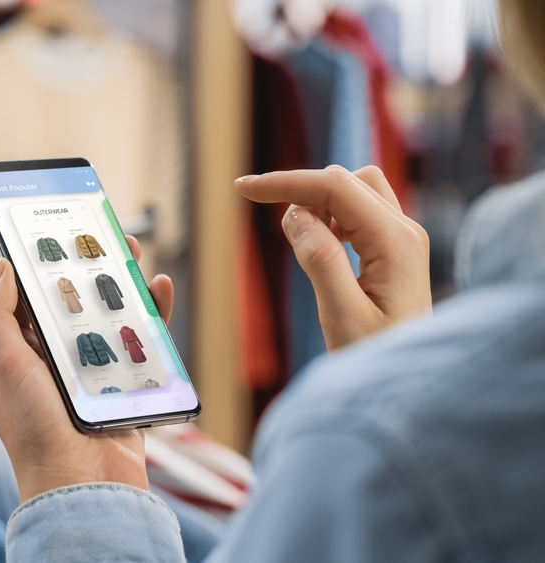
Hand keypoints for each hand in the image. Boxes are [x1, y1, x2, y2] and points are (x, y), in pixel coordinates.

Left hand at [0, 236, 173, 502]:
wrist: (82, 487)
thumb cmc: (36, 433)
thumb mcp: (5, 365)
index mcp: (23, 356)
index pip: (31, 301)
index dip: (41, 267)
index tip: (53, 235)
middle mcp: (58, 363)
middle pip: (75, 303)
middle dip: (87, 268)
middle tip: (100, 235)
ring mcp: (95, 375)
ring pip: (111, 317)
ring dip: (121, 282)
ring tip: (129, 250)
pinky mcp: (128, 387)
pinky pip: (143, 344)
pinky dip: (153, 315)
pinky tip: (157, 290)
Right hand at [236, 165, 431, 349]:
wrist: (408, 385)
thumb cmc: (375, 358)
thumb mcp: (342, 316)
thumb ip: (320, 261)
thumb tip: (295, 215)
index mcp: (395, 242)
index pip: (335, 187)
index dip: (287, 183)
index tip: (243, 188)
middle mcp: (405, 232)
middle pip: (345, 181)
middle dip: (302, 191)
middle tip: (276, 230)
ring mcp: (403, 240)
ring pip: (355, 190)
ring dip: (319, 203)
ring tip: (300, 242)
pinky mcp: (395, 251)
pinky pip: (360, 213)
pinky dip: (331, 217)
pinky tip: (319, 247)